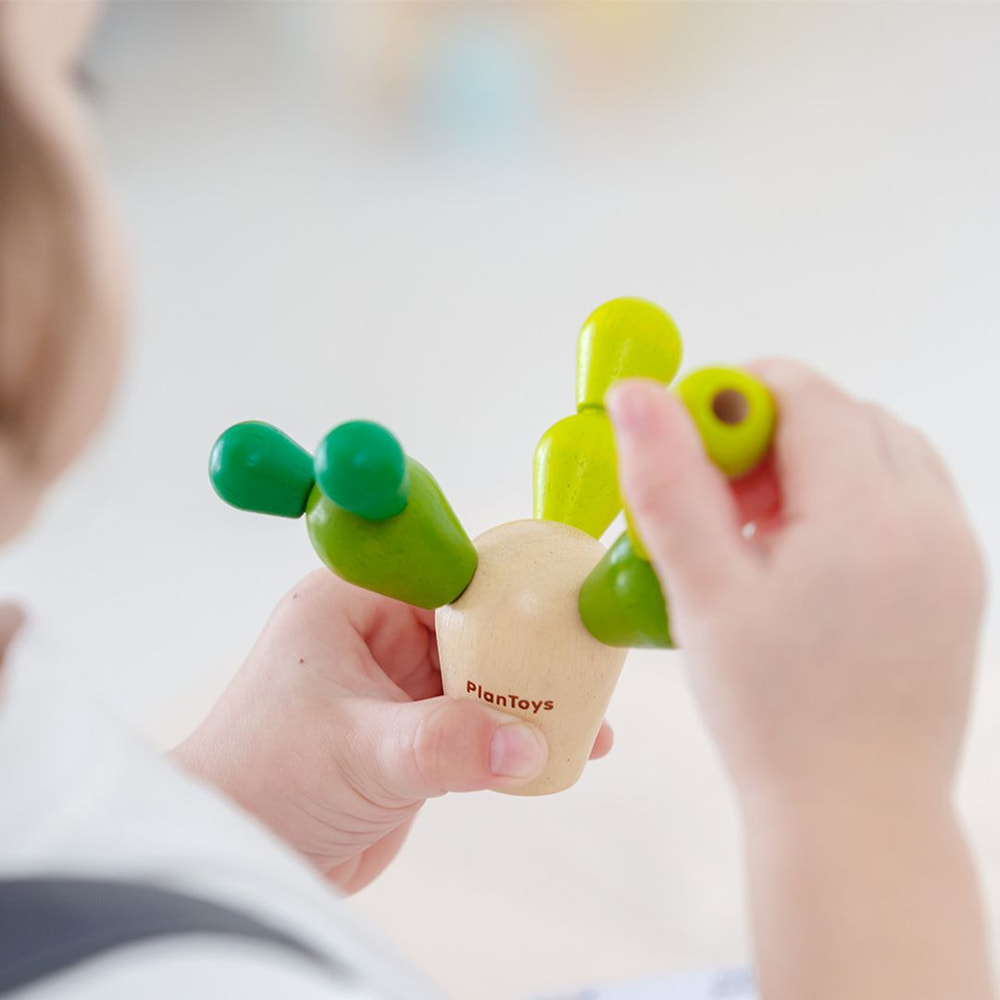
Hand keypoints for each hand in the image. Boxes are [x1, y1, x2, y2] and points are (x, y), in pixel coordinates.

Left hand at [173, 571, 611, 893]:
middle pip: (472, 624)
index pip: (443, 574)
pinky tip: (555, 753)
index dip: (504, 585)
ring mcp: (396, 687)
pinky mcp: (411, 736)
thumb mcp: (358, 752)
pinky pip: (474, 724)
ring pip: (479, 675)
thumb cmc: (263, 784)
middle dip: (528, 648)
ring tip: (588, 713)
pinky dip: (511, 737)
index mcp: (352, 605)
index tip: (563, 600)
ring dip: (527, 696)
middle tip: (588, 663)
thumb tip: (529, 744)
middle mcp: (376, 636)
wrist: (238, 859)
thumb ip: (442, 744)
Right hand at [607, 362, 990, 999]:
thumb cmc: (773, 715)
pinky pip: (907, 497)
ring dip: (817, 460)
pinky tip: (804, 556)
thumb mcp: (704, 592)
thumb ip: (669, 483)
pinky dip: (852, 496)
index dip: (737, 397)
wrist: (856, 814)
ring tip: (760, 529)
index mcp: (869, 516)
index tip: (688, 436)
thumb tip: (638, 396)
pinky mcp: (959, 581)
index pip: (807, 395)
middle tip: (720, 497)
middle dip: (774, 432)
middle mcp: (930, 521)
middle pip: (847, 415)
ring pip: (882, 450)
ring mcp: (955, 552)